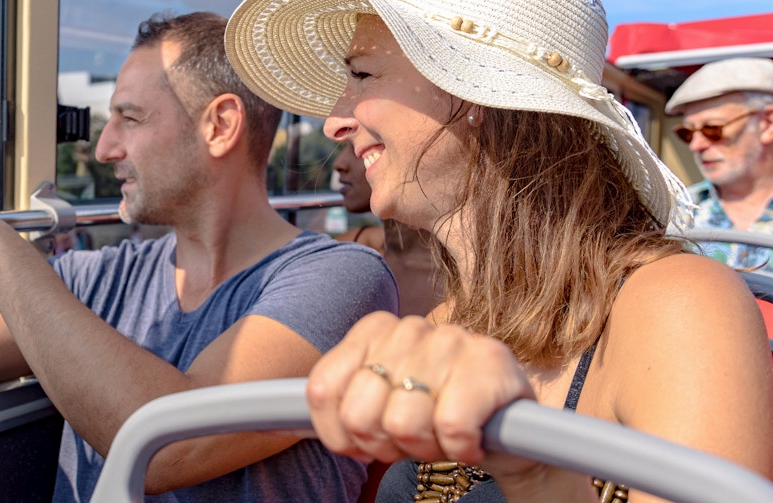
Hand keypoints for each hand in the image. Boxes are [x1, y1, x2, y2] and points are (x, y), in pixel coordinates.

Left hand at [306, 312, 537, 476]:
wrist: (508, 431)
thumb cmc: (432, 416)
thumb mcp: (374, 408)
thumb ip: (331, 406)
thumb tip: (264, 422)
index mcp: (373, 328)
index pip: (321, 390)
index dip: (340, 434)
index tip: (365, 442)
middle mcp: (409, 325)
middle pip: (359, 413)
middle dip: (386, 444)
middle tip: (413, 438)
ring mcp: (452, 339)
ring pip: (403, 422)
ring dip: (426, 447)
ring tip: (442, 435)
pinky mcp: (491, 363)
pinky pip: (450, 427)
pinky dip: (460, 448)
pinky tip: (471, 437)